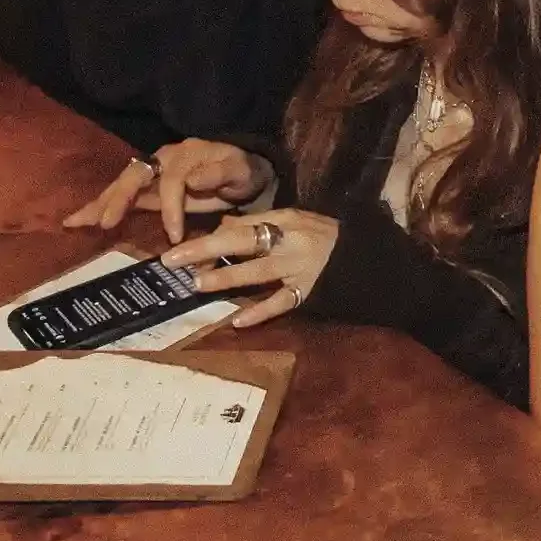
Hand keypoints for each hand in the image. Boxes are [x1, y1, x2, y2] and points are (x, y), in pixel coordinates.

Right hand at [63, 140, 267, 241]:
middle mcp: (165, 158)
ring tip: (75, 221)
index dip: (171, 208)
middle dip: (120, 198)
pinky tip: (77, 219)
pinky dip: (100, 206)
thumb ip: (220, 173)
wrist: (244, 169)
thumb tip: (193, 180)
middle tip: (106, 222)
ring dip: (101, 202)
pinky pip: (122, 194)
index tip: (175, 235)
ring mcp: (154, 170)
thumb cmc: (243, 172)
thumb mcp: (241, 172)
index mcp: (188, 154)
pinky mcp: (148, 185)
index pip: (173, 181)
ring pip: (123, 183)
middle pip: (137, 174)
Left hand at [162, 208, 339, 328]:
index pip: (242, 225)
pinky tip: (237, 321)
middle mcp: (291, 239)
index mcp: (287, 219)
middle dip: (206, 248)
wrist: (367, 255)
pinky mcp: (309, 289)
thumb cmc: (326, 236)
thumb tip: (223, 228)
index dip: (209, 237)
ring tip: (198, 283)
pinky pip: (282, 301)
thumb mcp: (296, 221)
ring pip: (259, 270)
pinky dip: (260, 311)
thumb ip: (262, 225)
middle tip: (173, 259)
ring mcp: (300, 265)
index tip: (179, 249)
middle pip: (243, 241)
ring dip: (227, 277)